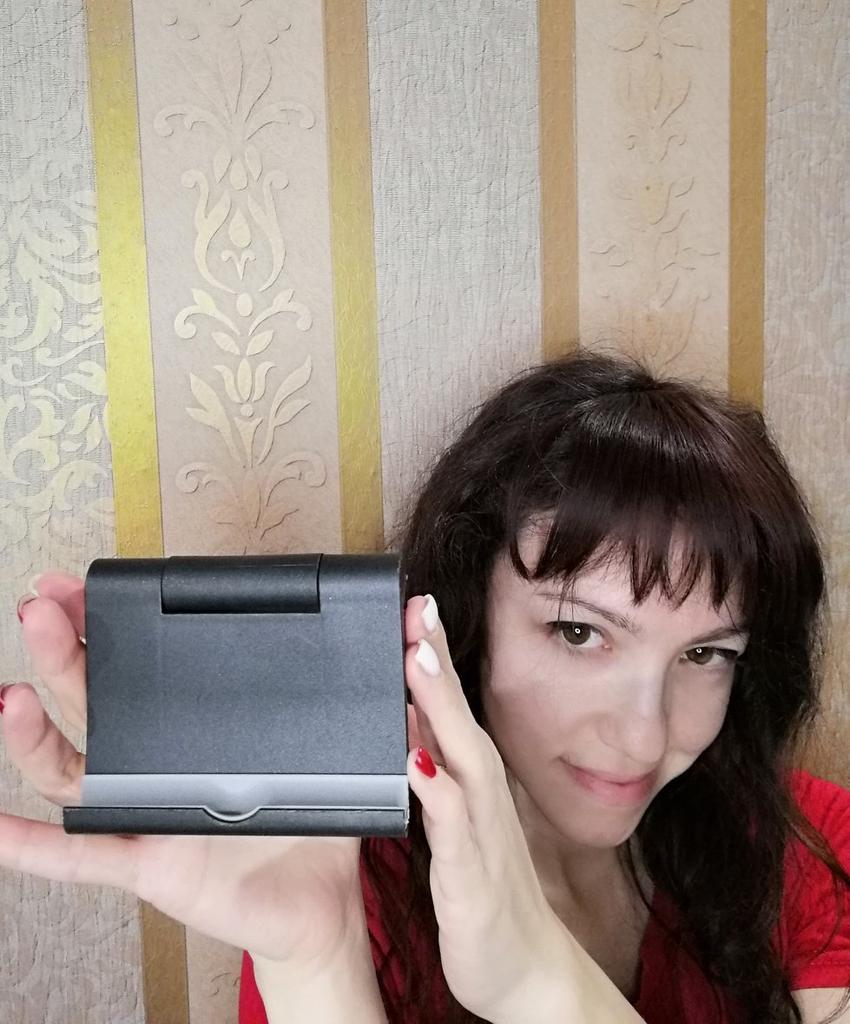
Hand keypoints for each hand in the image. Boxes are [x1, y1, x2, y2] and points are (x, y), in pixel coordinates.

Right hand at [1, 571, 364, 968]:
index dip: (105, 623)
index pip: (140, 663)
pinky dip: (32, 850)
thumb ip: (366, 683)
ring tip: (14, 698)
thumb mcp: (341, 741)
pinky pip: (83, 860)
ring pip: (76, 770)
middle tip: (43, 608)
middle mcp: (157, 763)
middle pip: (96, 700)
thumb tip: (410, 619)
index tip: (82, 585)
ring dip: (36, 736)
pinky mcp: (150, 864)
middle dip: (64, 651)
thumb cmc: (319, 818)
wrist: (322, 899)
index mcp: (193, 727)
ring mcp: (146, 813)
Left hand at [403, 594, 574, 1023]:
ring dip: (438, 706)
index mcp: (472, 783)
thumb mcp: (458, 824)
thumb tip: (414, 726)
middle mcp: (481, 797)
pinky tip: (418, 762)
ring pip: (458, 756)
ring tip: (415, 659)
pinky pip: (452, 828)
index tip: (415, 607)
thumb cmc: (487, 892)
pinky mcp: (470, 876)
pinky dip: (437, 792)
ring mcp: (479, 833)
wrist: (527, 973)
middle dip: (436, 660)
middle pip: (456, 715)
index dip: (434, 656)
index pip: (450, 707)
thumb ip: (439, 775)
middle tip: (417, 608)